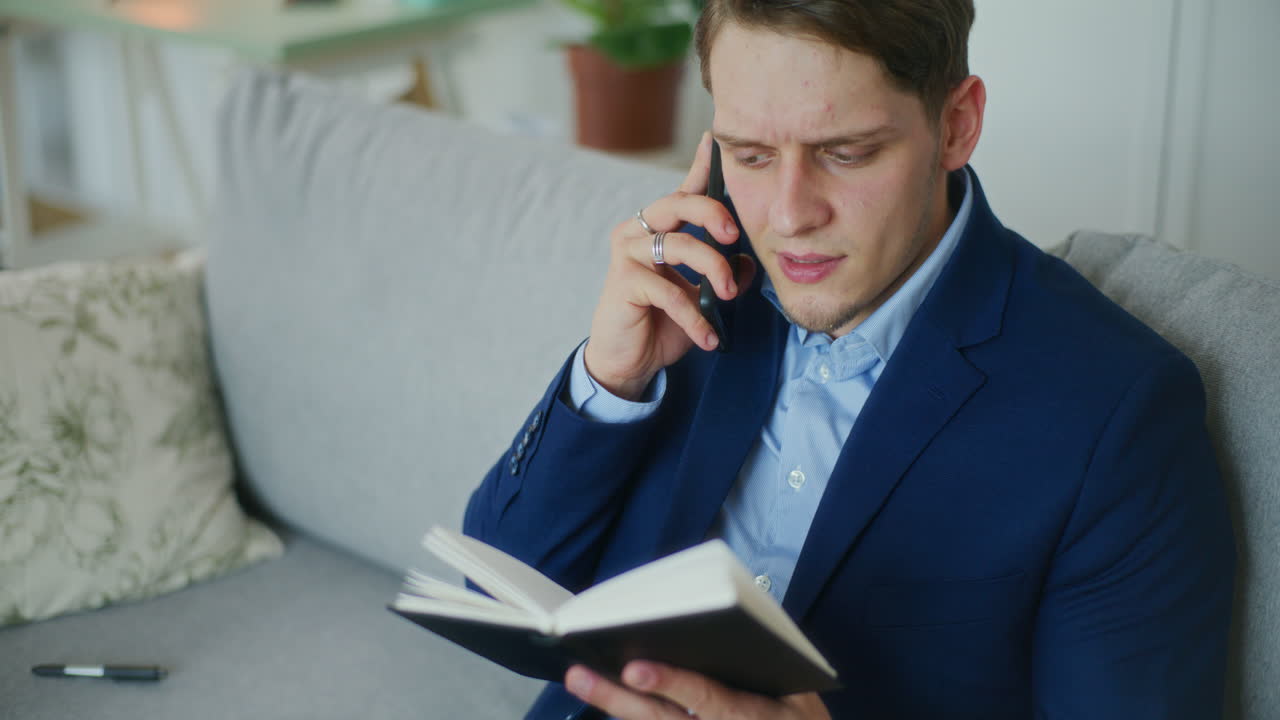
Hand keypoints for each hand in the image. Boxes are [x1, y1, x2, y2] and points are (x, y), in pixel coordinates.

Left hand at [565, 662, 830, 719]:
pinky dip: (632, 711)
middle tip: (581, 674)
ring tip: (581, 677)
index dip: (673, 684)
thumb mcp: (798, 692)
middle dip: (618, 699)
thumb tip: (727, 614)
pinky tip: (605, 690)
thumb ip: (763, 657)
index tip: (636, 669)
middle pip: (663, 719)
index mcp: (752, 716)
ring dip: (614, 704)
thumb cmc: (800, 718)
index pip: (708, 700)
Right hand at [583, 132, 754, 400]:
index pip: (684, 191)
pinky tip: (708, 337)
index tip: (717, 139)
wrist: (629, 361)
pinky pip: (668, 291)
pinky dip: (694, 316)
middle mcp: (640, 232)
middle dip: (713, 213)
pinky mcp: (624, 282)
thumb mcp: (702, 297)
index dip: (702, 165)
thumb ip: (725, 274)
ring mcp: (629, 254)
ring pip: (678, 244)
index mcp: (660, 229)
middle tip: (735, 236)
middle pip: (678, 203)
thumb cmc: (663, 324)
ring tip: (728, 298)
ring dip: (712, 270)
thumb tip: (750, 262)